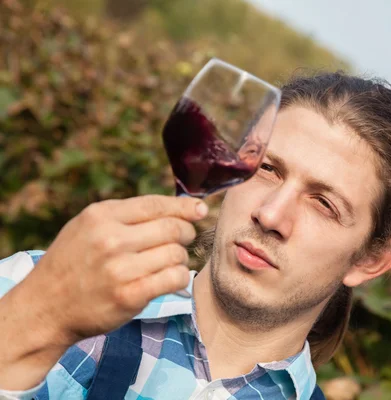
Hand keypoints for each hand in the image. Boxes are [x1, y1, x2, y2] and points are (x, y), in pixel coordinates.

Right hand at [23, 194, 207, 344]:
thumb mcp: (88, 227)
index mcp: (101, 216)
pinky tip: (168, 279)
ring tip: (166, 263)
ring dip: (179, 259)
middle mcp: (110, 239)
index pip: (156, 204)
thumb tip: (179, 207)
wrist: (44, 308)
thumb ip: (126, 216)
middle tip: (183, 240)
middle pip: (173, 228)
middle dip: (186, 233)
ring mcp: (120, 268)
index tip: (201, 209)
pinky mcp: (130, 295)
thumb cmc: (73, 264)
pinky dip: (179, 278)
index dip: (185, 207)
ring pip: (176, 254)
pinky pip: (174, 278)